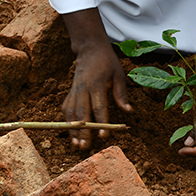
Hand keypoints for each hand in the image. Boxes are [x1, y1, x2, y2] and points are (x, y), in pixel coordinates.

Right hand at [61, 8, 131, 148]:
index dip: (101, 122)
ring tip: (76, 145)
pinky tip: (70, 133)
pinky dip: (67, 121)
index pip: (99, 107)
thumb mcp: (119, 74)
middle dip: (83, 131)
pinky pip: (66, 109)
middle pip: (81, 113)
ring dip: (72, 130)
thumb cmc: (107, 61)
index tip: (104, 135)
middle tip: (85, 147)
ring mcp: (74, 90)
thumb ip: (121, 93)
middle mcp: (83, 88)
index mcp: (97, 84)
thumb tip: (128, 111)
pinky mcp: (70, 92)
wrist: (90, 48)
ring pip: (71, 113)